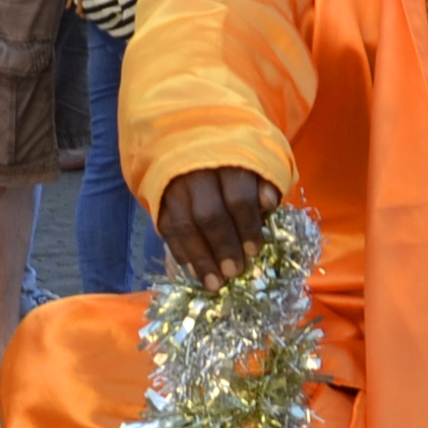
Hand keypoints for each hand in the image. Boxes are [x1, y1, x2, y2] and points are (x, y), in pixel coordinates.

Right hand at [157, 167, 281, 288]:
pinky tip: (193, 270)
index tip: (254, 252)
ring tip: (213, 284)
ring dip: (200, 258)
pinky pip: (167, 229)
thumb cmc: (233, 158)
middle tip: (233, 272)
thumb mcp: (255, 160)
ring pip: (184, 226)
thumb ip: (263, 181)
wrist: (190, 143)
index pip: (238, 197)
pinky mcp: (159, 199)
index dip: (247, 226)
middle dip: (223, 247)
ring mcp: (174, 186)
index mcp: (226, 160)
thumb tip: (268, 204)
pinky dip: (180, 251)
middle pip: (208, 215)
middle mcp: (197, 173)